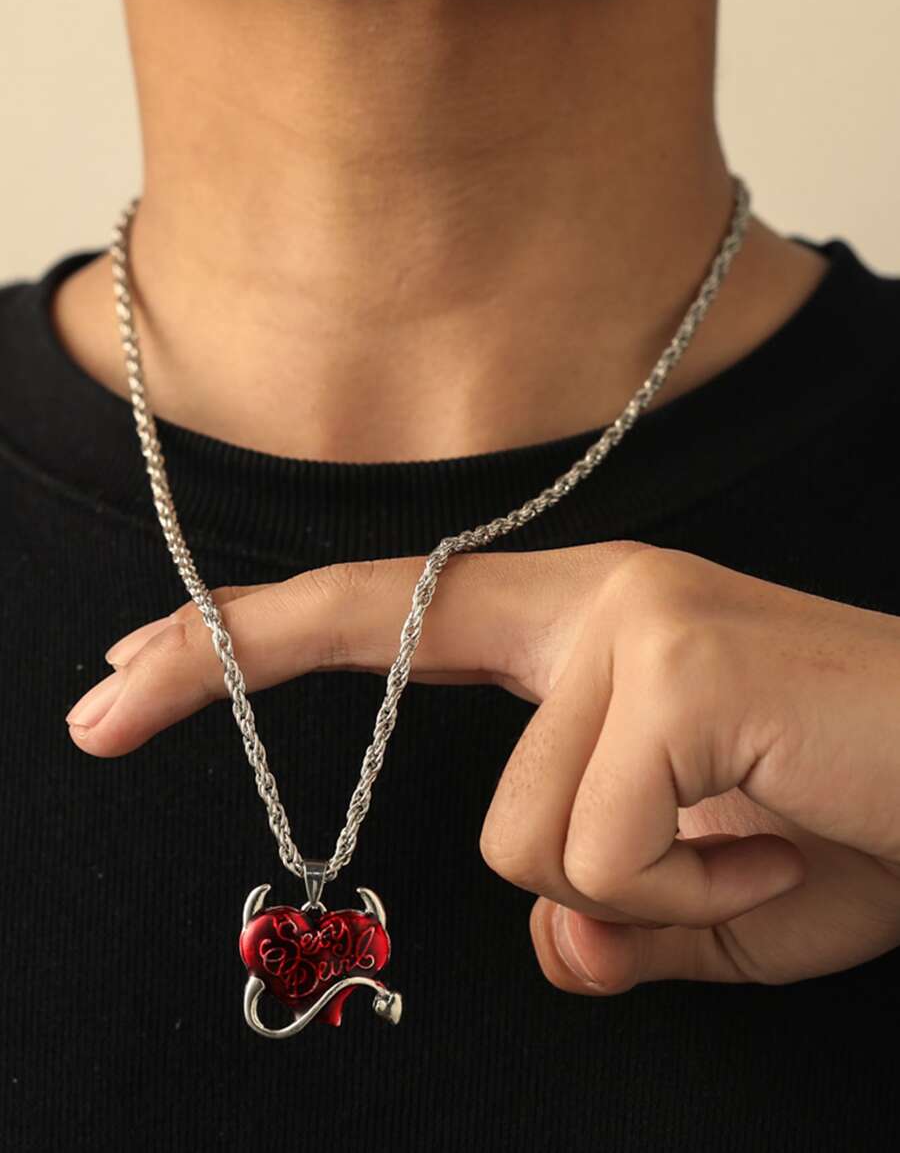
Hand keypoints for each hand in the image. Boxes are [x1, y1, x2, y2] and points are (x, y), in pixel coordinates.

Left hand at [66, 541, 899, 991]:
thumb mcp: (716, 907)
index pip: (392, 614)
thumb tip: (550, 942)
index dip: (251, 642)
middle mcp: (600, 598)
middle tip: (180, 722)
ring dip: (649, 896)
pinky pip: (604, 854)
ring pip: (533, 845)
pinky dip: (696, 902)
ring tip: (755, 846)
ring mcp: (633, 620)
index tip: (123, 681)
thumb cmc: (857, 824)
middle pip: (417, 685)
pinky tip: (775, 839)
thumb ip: (621, 923)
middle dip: (304, 709)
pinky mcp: (675, 660)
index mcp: (589, 633)